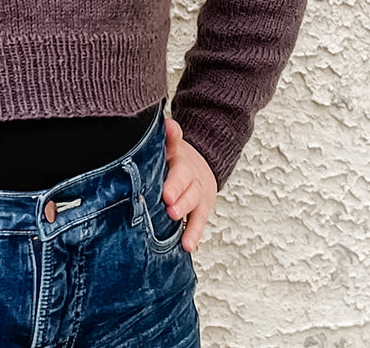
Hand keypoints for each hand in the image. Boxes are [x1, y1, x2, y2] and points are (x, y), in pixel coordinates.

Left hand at [162, 117, 216, 253]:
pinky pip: (198, 221)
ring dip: (185, 213)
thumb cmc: (177, 156)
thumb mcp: (171, 143)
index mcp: (180, 157)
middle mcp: (192, 175)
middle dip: (178, 194)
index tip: (166, 189)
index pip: (177, 160)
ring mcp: (198, 192)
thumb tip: (168, 124)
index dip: (174, 175)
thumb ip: (168, 136)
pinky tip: (188, 245)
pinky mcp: (202, 208)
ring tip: (176, 220)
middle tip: (169, 204)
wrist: (203, 162)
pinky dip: (194, 233)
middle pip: (187, 183)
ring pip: (194, 203)